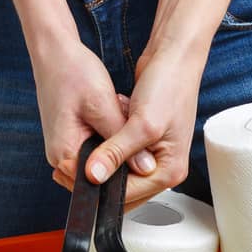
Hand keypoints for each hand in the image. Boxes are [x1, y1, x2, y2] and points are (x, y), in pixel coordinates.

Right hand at [31, 38, 156, 188]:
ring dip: (118, 141)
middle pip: (102, 173)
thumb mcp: (103, 106)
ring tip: (121, 112)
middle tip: (131, 125)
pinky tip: (115, 110)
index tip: (143, 157)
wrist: (55, 52)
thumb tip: (145, 168)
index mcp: (63, 155)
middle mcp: (61, 156)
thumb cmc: (72, 73)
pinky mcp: (73, 136)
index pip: (99, 185)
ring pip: (104, 158)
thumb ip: (122, 141)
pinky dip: (111, 132)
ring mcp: (66, 146)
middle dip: (122, 155)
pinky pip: (98, 144)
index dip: (125, 176)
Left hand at [54, 41, 205, 209]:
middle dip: (102, 167)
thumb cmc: (170, 86)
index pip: (127, 195)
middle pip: (122, 185)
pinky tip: (109, 119)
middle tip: (84, 148)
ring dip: (105, 152)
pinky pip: (118, 150)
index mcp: (168, 171)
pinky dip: (109, 138)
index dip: (101, 185)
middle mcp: (162, 166)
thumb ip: (116, 153)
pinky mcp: (143, 138)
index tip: (77, 171)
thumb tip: (93, 176)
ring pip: (117, 167)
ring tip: (100, 129)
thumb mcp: (142, 124)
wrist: (175, 56)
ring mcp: (152, 152)